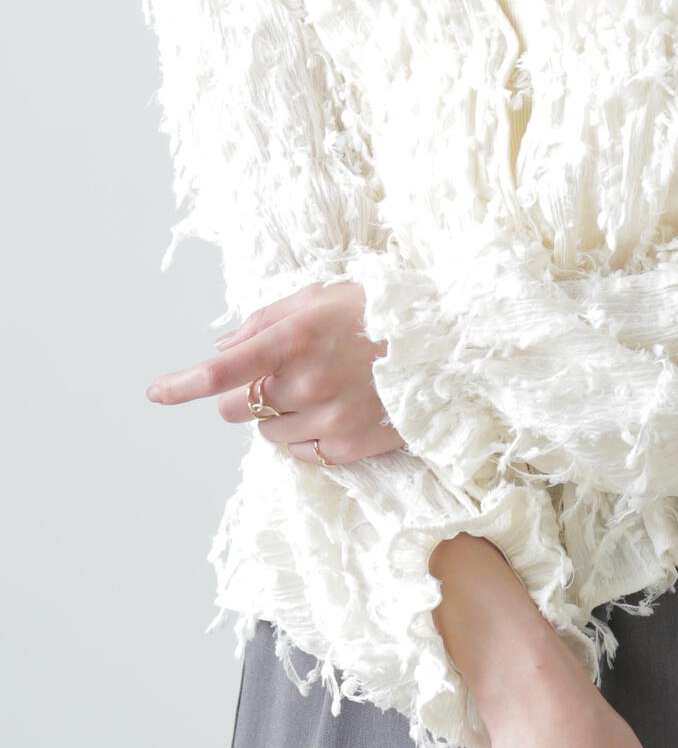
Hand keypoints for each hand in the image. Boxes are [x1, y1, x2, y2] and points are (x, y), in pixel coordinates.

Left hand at [143, 280, 406, 465]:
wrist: (450, 347)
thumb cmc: (386, 312)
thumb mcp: (326, 295)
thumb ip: (269, 318)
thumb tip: (224, 347)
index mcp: (298, 338)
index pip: (222, 371)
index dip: (183, 384)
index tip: (157, 392)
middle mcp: (309, 383)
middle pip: (238, 409)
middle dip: (249, 393)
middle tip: (285, 373)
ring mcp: (330, 419)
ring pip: (269, 433)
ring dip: (281, 415)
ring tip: (324, 388)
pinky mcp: (350, 447)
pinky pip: (302, 452)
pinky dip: (308, 435)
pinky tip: (339, 409)